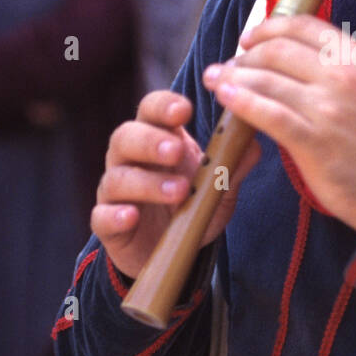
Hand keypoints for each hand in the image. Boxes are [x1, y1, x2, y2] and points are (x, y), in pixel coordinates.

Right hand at [91, 89, 260, 278]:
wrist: (171, 249)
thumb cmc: (192, 205)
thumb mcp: (218, 187)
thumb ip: (233, 166)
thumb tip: (253, 144)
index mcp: (157, 139)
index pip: (151, 110)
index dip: (164, 106)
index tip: (185, 110)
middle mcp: (129, 159)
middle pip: (125, 137)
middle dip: (150, 141)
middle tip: (176, 151)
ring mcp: (115, 191)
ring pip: (116, 177)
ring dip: (146, 183)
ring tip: (178, 191)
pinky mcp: (107, 223)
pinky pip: (102, 215)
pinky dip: (115, 215)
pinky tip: (132, 216)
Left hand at [203, 15, 355, 235]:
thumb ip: (339, 70)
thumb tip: (293, 58)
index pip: (303, 26)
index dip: (269, 28)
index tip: (249, 39)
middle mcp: (343, 75)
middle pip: (277, 50)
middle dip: (245, 56)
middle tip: (227, 66)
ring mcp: (327, 107)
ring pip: (266, 79)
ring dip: (234, 77)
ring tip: (216, 80)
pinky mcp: (312, 140)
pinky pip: (267, 113)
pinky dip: (241, 101)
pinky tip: (225, 98)